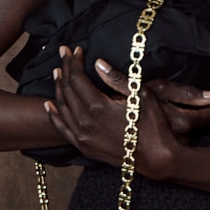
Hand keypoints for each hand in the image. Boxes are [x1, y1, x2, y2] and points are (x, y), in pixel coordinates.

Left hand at [45, 46, 209, 179]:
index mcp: (98, 107)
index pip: (77, 78)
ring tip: (58, 73)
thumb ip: (117, 79)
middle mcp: (85, 123)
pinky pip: (63, 129)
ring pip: (62, 108)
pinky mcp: (85, 148)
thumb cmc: (154, 126)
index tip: (76, 50)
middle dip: (65, 69)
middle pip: (67, 90)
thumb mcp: (141, 95)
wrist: (158, 160)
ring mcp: (83, 137)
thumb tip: (99, 63)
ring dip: (58, 88)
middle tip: (64, 54)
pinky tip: (51, 105)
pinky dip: (55, 116)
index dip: (75, 61)